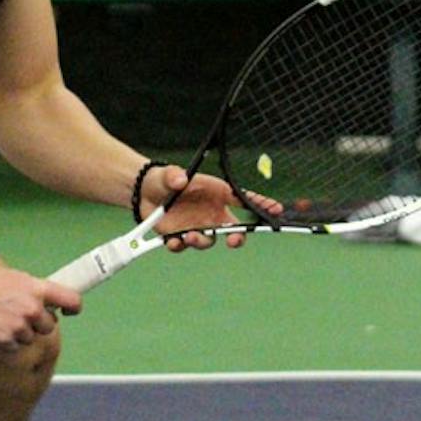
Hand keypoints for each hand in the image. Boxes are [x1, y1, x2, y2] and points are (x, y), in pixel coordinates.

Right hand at [0, 263, 81, 350]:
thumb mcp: (21, 280)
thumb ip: (37, 293)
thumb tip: (48, 305)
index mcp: (39, 289)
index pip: (72, 300)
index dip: (73, 308)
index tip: (69, 311)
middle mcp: (33, 308)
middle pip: (50, 327)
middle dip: (38, 324)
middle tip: (22, 315)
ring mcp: (20, 325)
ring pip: (30, 338)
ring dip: (20, 333)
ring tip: (3, 318)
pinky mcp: (6, 340)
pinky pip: (14, 347)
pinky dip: (7, 341)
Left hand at [141, 165, 283, 250]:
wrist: (143, 192)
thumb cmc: (164, 179)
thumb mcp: (168, 174)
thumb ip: (174, 175)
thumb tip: (180, 179)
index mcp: (216, 193)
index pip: (244, 199)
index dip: (261, 204)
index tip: (276, 209)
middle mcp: (211, 212)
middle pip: (233, 229)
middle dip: (238, 238)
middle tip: (233, 240)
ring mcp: (198, 226)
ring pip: (209, 240)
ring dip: (201, 241)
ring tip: (188, 236)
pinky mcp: (181, 236)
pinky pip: (185, 246)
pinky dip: (180, 246)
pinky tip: (172, 241)